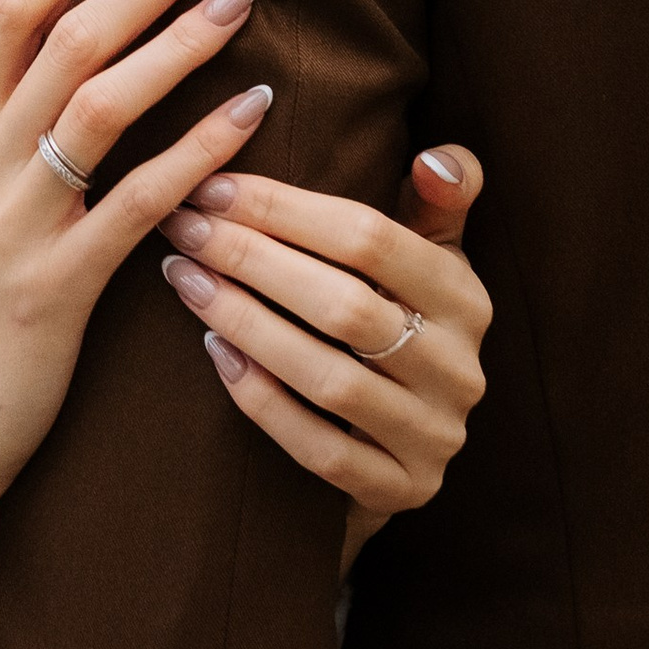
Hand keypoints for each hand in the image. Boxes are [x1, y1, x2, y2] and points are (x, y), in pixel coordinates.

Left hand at [157, 144, 488, 566]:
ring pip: (330, 379)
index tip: (209, 185)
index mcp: (467, 299)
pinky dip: (263, 402)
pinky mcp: (401, 491)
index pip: (373, 240)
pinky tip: (215, 355)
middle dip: (252, 260)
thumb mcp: (428, 258)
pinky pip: (320, 450)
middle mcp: (460, 370)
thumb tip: (436, 157)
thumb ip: (437, 199)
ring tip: (184, 280)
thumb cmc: (400, 323)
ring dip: (247, 324)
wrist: (402, 447)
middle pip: (345, 306)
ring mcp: (433, 437)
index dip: (285, 208)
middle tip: (181, 229)